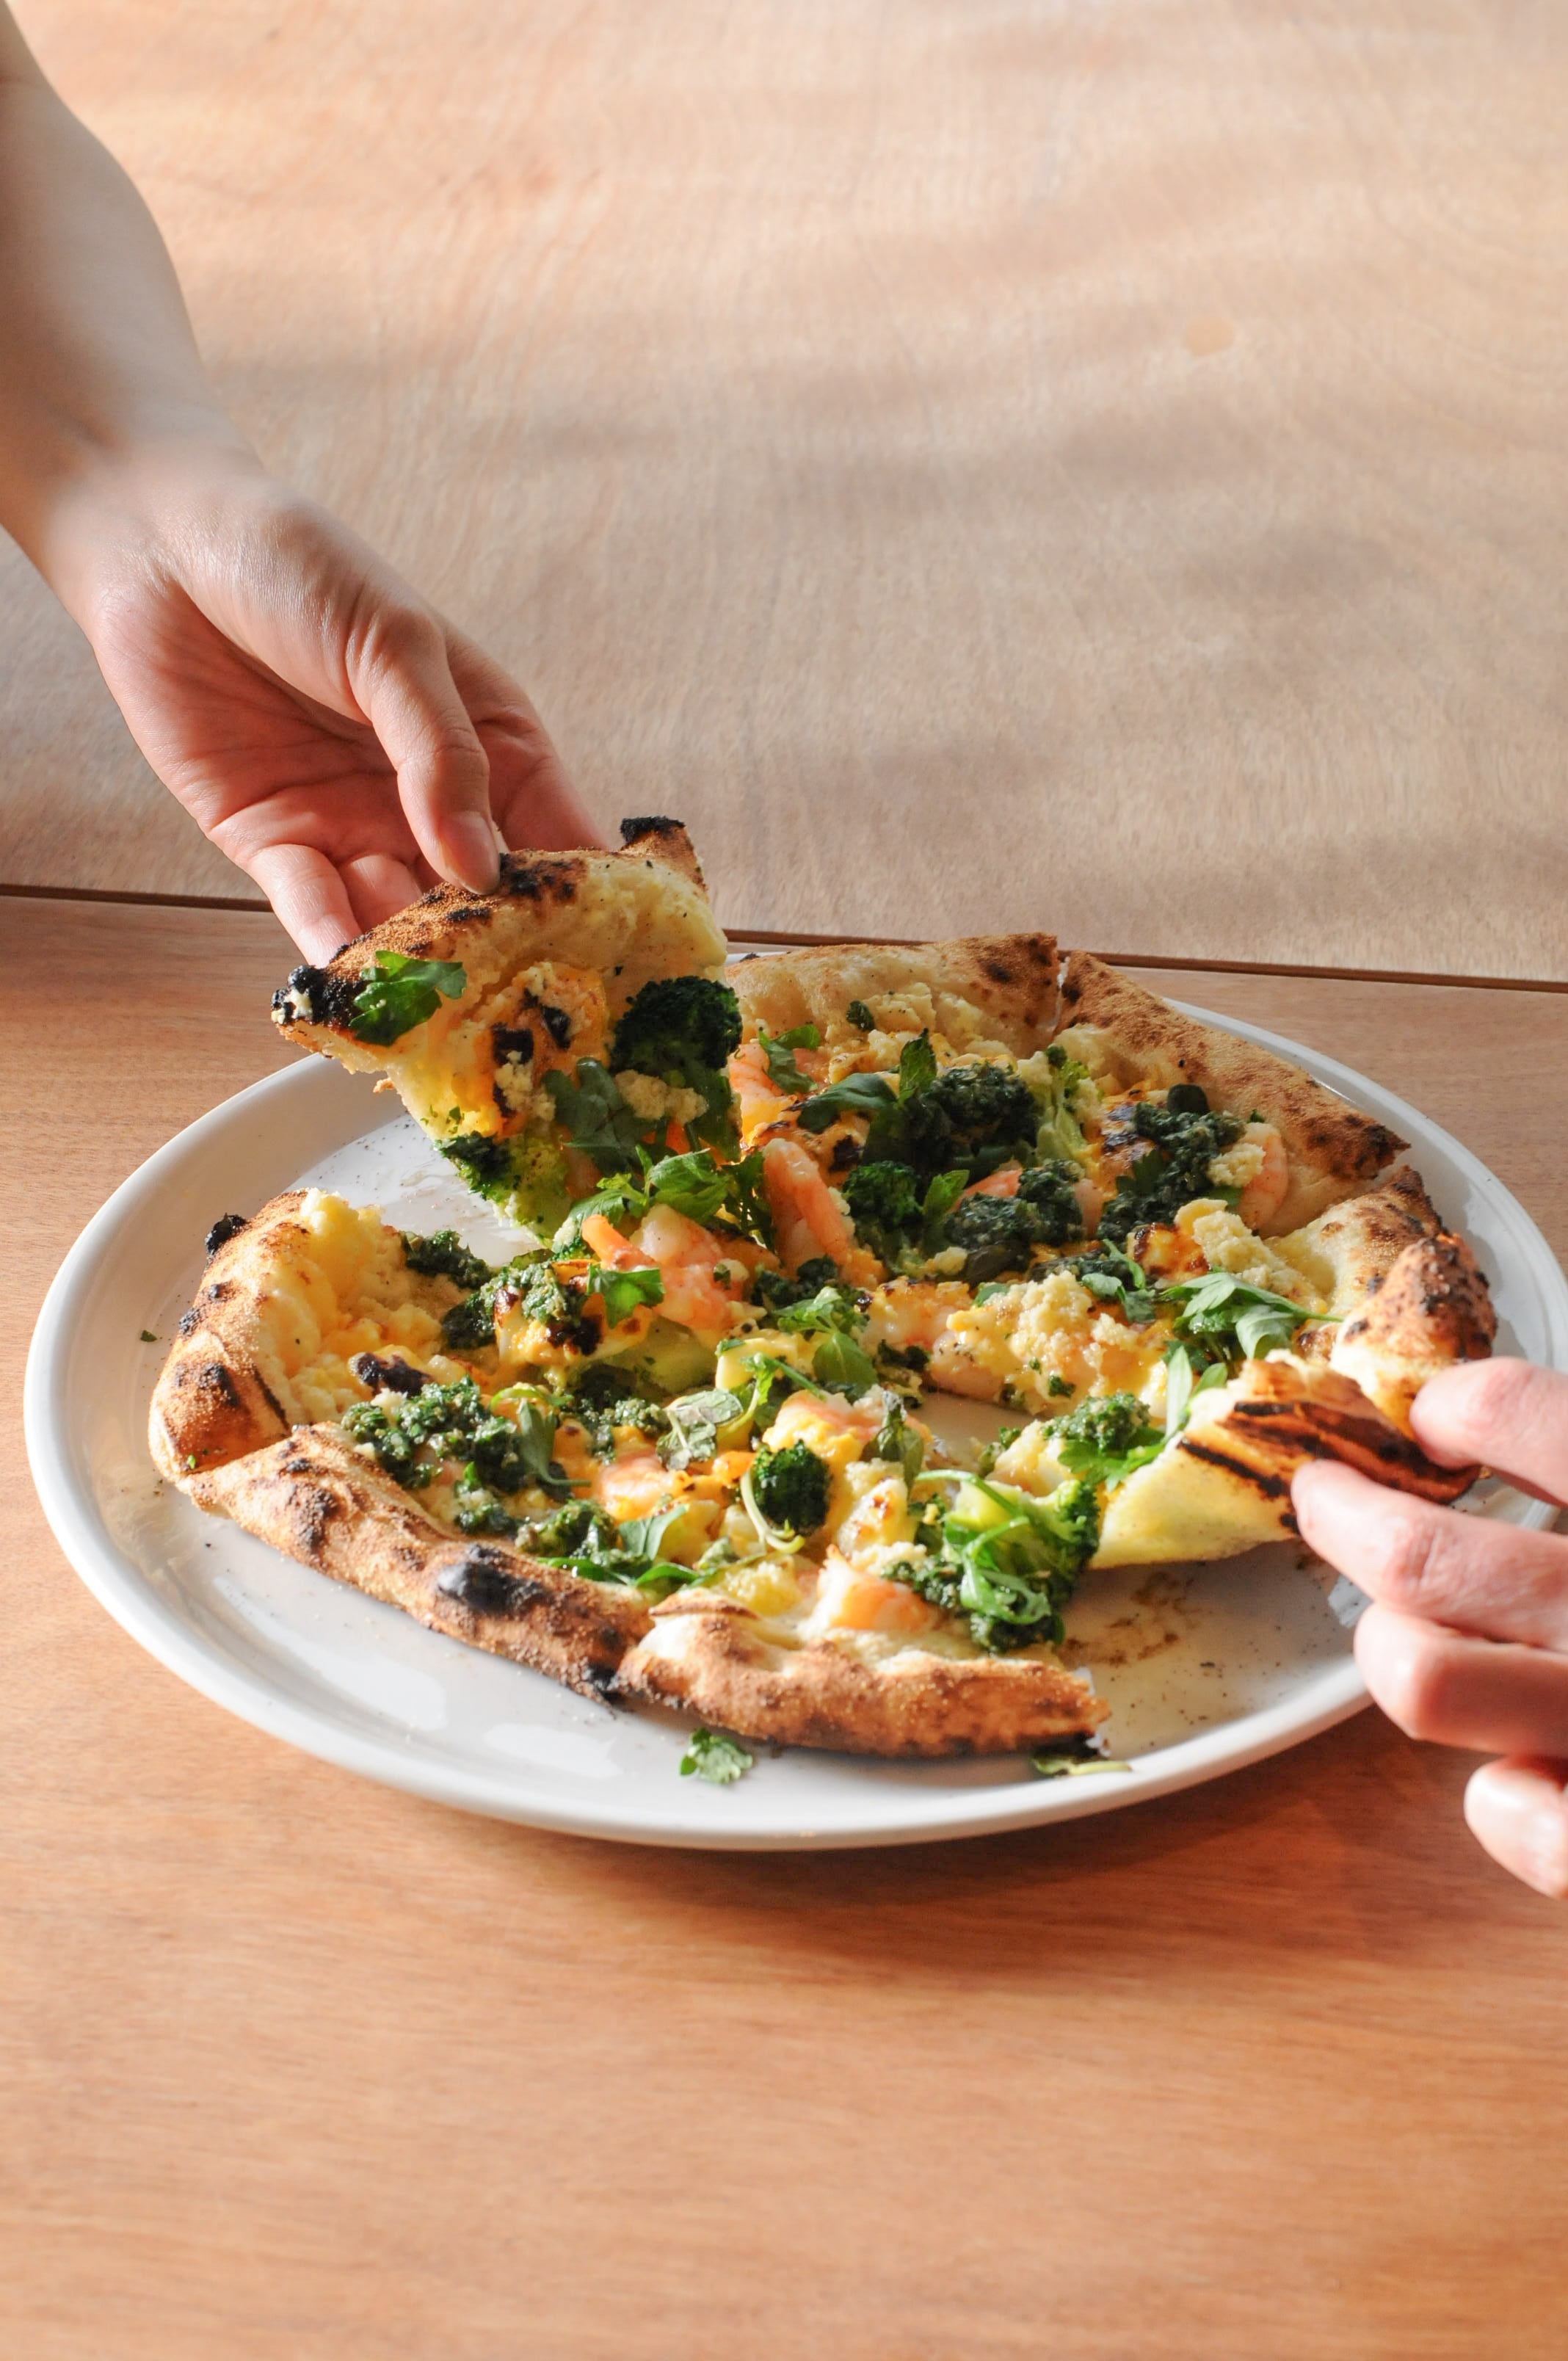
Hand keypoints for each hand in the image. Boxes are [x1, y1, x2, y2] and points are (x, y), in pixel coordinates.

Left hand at [55, 441, 602, 960]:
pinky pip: (313, 906)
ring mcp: (353, 824)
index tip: (608, 950)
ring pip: (399, 914)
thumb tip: (482, 866)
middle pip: (479, 894)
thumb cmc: (297, 565)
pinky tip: (353, 972)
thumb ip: (443, 753)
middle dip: (500, 948)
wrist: (160, 544)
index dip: (582, 891)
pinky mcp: (275, 842)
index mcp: (486, 737)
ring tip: (437, 998)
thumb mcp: (395, 641)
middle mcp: (427, 795)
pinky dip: (333, 941)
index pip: (553, 829)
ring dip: (417, 957)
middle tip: (521, 1002)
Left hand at [1293, 1358, 1567, 1897]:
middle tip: (1329, 1498)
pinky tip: (1520, 1769)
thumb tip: (1493, 1412)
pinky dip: (1501, 1797)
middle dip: (1350, 1519)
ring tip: (1406, 1631)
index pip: (1526, 1418)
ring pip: (1423, 1680)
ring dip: (1394, 1649)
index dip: (1460, 1406)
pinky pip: (1507, 1815)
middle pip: (1424, 1558)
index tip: (1433, 1414)